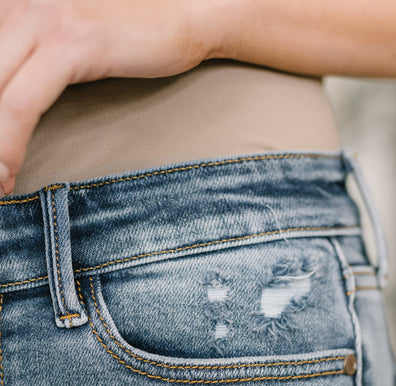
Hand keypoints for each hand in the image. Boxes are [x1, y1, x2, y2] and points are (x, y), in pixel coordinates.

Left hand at [0, 0, 220, 194]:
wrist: (191, 10)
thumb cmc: (132, 27)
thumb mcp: (67, 37)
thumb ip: (28, 53)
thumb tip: (6, 98)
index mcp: (12, 2)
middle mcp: (16, 1)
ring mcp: (39, 16)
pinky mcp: (68, 42)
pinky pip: (20, 104)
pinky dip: (8, 145)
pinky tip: (6, 174)